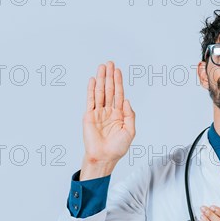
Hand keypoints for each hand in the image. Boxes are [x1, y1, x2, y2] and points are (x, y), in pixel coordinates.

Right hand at [80, 61, 135, 179]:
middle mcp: (109, 112)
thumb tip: (127, 100)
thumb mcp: (130, 131)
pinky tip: (92, 80)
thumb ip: (130, 115)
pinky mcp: (89, 116)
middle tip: (110, 63)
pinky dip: (91, 90)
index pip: (119, 95)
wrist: (104, 157)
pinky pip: (90, 100)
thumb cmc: (117, 148)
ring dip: (101, 79)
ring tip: (102, 67)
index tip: (118, 71)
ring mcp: (98, 113)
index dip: (119, 82)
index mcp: (119, 115)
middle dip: (110, 76)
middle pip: (110, 90)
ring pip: (100, 92)